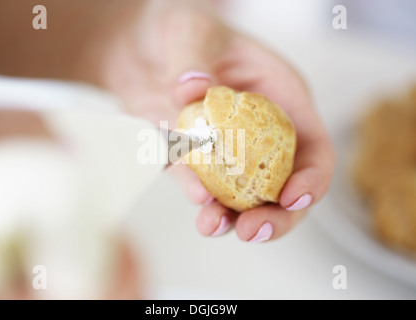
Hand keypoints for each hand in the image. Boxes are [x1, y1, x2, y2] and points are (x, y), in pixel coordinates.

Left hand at [104, 1, 334, 241]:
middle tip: (253, 230)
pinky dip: (197, 197)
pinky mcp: (190, 160)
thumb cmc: (177, 29)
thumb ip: (193, 56)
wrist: (134, 47)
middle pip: (282, 185)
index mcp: (280, 99)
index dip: (312, 178)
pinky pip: (197, 184)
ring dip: (233, 218)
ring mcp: (224, 151)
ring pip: (242, 197)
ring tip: (214, 225)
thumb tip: (194, 91)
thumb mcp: (190, 29)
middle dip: (275, 215)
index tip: (292, 198)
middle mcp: (258, 132)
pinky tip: (196, 204)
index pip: (313, 147)